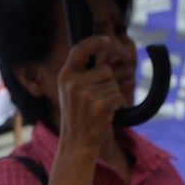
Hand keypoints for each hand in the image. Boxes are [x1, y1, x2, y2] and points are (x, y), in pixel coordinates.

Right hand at [56, 35, 132, 149]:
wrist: (76, 144)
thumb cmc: (77, 118)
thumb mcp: (69, 92)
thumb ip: (80, 74)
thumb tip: (100, 54)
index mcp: (65, 76)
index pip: (80, 49)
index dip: (95, 42)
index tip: (107, 41)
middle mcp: (73, 83)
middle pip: (105, 70)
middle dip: (107, 84)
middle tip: (96, 102)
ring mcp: (86, 94)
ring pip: (113, 84)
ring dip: (112, 96)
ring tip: (99, 110)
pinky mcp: (100, 105)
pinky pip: (119, 96)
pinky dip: (118, 105)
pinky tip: (106, 115)